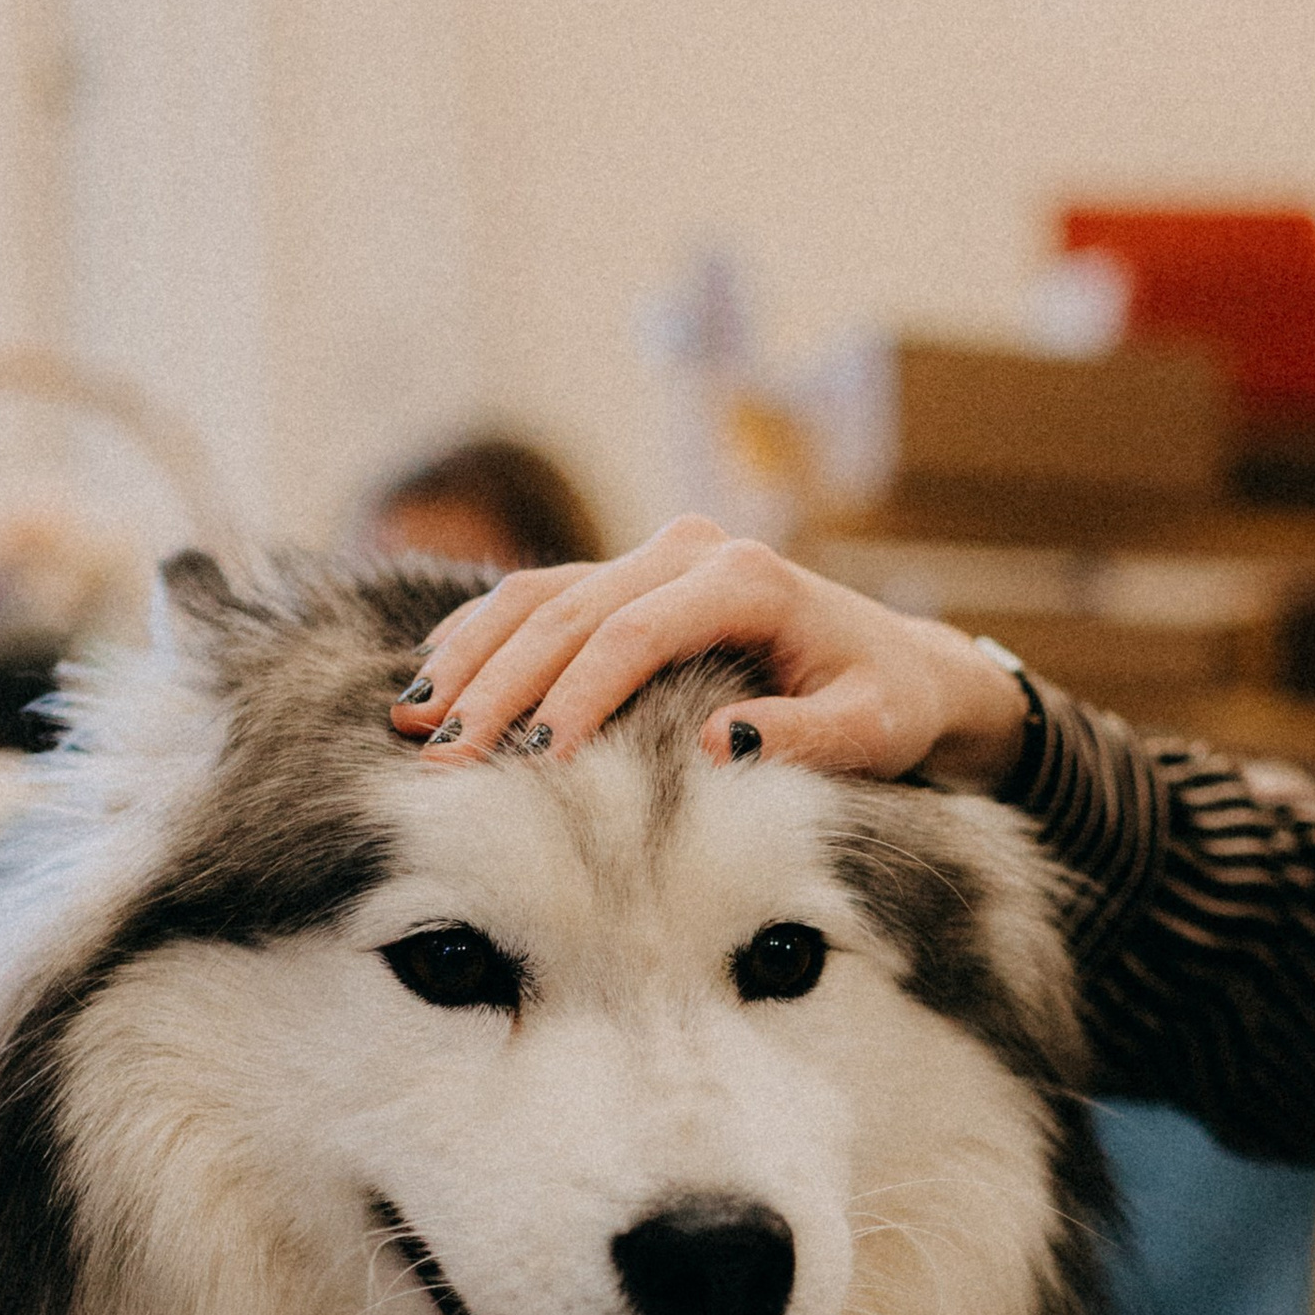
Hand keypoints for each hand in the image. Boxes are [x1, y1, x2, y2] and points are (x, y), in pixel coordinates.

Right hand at [391, 515, 1030, 788]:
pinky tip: (429, 683)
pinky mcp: (631, 581)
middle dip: (498, 689)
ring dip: (469, 658)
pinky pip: (539, 599)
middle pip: (567, 613)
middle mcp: (690, 552)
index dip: (574, 698)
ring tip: (413, 722)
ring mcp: (654, 559)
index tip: (531, 763)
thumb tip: (718, 744)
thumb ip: (804, 738)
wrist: (901, 664)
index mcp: (744, 579)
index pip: (631, 635)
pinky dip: (480, 639)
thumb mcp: (871, 731)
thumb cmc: (888, 704)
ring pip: (538, 596)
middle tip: (444, 760)